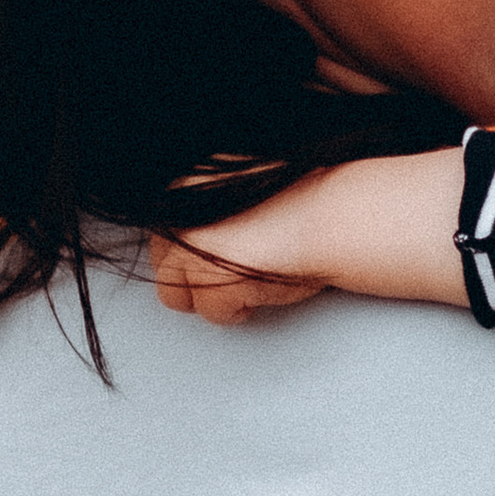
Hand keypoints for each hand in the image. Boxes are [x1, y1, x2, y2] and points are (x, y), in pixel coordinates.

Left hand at [147, 151, 468, 319]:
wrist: (333, 214)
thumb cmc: (306, 202)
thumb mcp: (246, 191)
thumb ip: (215, 210)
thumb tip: (202, 240)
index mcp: (185, 182)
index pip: (161, 234)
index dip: (191, 253)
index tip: (218, 256)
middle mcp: (175, 208)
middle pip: (161, 266)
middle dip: (195, 279)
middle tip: (236, 273)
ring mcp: (184, 242)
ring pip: (174, 296)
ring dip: (212, 297)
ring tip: (252, 280)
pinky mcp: (202, 274)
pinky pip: (210, 314)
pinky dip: (238, 310)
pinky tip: (263, 288)